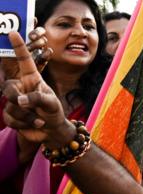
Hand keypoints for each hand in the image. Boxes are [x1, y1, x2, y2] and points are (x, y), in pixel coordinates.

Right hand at [2, 31, 70, 145]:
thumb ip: (37, 98)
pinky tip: (35, 124)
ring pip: (11, 106)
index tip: (14, 32)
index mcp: (32, 79)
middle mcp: (21, 88)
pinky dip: (24, 123)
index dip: (19, 47)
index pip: (24, 61)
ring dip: (27, 116)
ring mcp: (14, 101)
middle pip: (8, 88)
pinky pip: (10, 118)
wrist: (51, 130)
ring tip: (40, 119)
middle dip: (15, 97)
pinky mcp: (11, 115)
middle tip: (26, 104)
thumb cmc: (53, 111)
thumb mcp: (51, 103)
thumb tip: (20, 100)